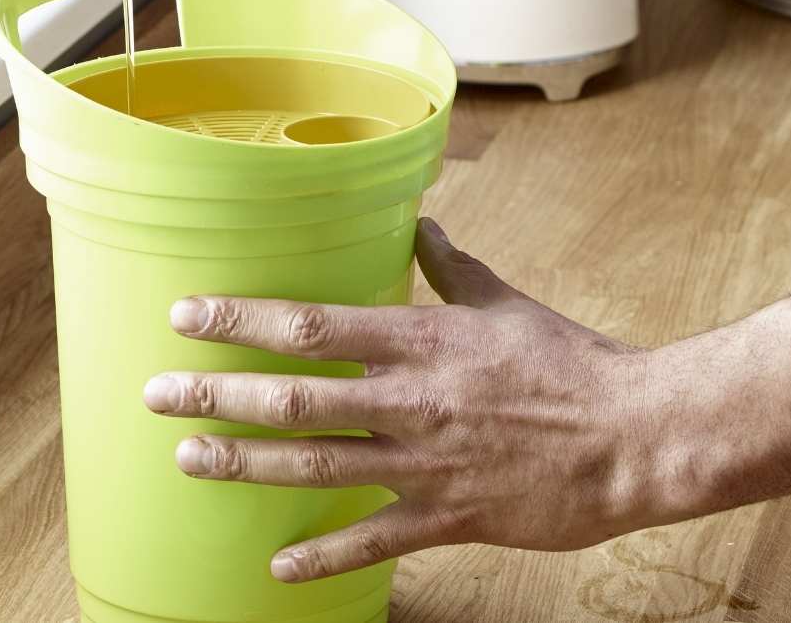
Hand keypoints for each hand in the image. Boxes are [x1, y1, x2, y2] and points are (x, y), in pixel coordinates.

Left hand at [143, 218, 660, 581]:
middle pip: (294, 397)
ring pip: (316, 466)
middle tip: (156, 395)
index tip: (187, 316)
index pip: (314, 325)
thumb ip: (454, 270)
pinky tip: (276, 565)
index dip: (242, 321)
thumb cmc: (573, 364)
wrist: (633, 436)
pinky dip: (322, 555)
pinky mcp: (450, 516)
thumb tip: (424, 225)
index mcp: (425, 340)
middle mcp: (413, 400)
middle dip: (216, 397)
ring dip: (245, 465)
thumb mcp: (507, 304)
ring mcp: (427, 463)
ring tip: (188, 460)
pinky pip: (373, 540)